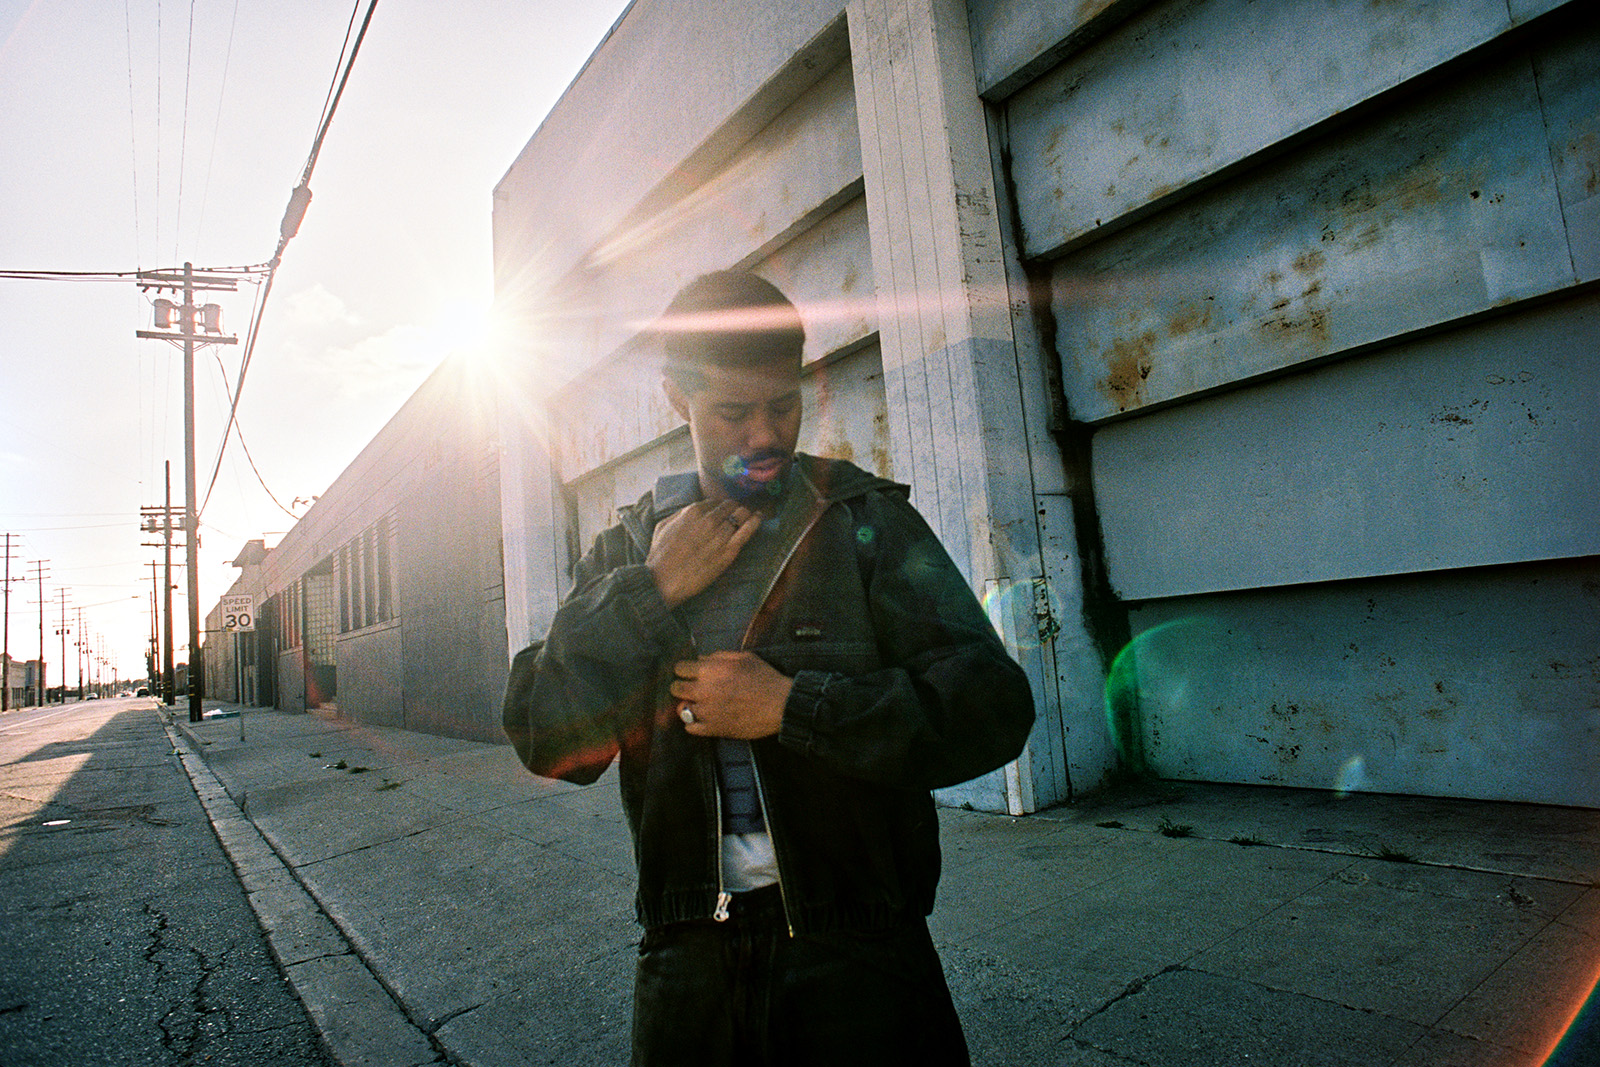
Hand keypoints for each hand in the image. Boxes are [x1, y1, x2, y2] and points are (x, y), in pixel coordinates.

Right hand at [647, 500, 760, 607]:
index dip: (720, 506)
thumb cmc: (660, 556)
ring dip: (746, 513)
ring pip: (741, 515)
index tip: (724, 510)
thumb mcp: (662, 526)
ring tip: (751, 514)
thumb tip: (690, 510)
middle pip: (730, 506)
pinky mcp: (729, 551)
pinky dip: (755, 521)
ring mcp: (720, 535)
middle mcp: (709, 520)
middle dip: (734, 508)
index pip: (714, 502)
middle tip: (738, 513)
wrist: (664, 580)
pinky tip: (759, 517)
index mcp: (692, 512)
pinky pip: (747, 530)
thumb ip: (679, 514)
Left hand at [671, 651, 791, 739]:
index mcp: (710, 670)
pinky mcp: (713, 729)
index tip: (689, 673)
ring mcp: (707, 711)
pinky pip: (690, 728)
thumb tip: (701, 659)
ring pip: (681, 709)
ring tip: (699, 704)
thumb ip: (719, 656)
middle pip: (676, 688)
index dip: (685, 669)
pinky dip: (694, 723)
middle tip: (692, 688)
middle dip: (682, 686)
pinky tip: (703, 718)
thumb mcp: (744, 657)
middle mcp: (703, 690)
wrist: (780, 705)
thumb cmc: (765, 679)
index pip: (680, 668)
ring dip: (689, 705)